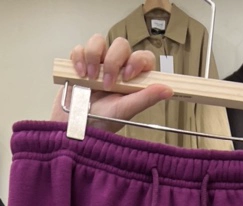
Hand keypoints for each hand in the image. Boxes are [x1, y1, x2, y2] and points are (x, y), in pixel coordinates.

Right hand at [52, 35, 171, 131]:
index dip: (137, 60)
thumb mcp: (124, 112)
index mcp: (132, 79)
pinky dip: (78, 58)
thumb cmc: (100, 123)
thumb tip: (169, 90)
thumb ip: (145, 99)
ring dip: (93, 56)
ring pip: (99, 40)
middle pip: (121, 44)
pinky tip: (79, 74)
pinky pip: (80, 48)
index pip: (143, 57)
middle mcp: (117, 68)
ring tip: (89, 78)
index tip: (127, 76)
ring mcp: (97, 64)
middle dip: (113, 60)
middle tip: (106, 84)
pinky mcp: (79, 63)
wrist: (72, 127)